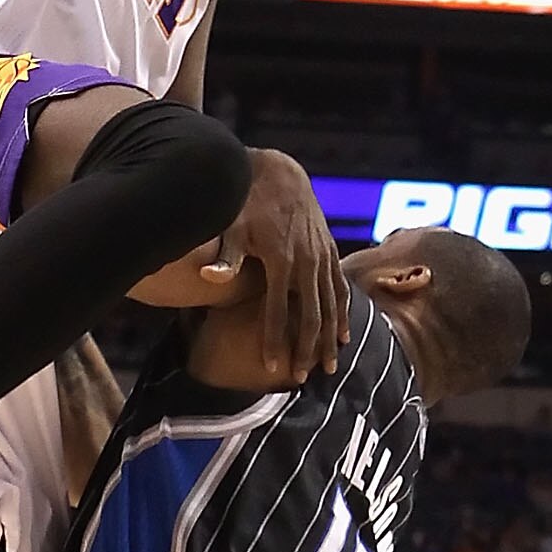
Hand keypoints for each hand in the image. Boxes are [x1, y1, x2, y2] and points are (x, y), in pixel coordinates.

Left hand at [200, 149, 349, 380]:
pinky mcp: (330, 251)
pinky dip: (342, 314)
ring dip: (328, 339)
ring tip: (327, 367)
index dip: (273, 340)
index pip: (277, 311)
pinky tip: (343, 336)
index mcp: (281, 260)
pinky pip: (340, 289)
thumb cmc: (248, 203)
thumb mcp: (232, 227)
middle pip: (310, 316)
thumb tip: (208, 278)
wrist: (280, 174)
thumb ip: (226, 257)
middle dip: (305, 349)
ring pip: (330, 306)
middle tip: (301, 377)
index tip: (270, 368)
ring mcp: (322, 257)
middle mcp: (307, 262)